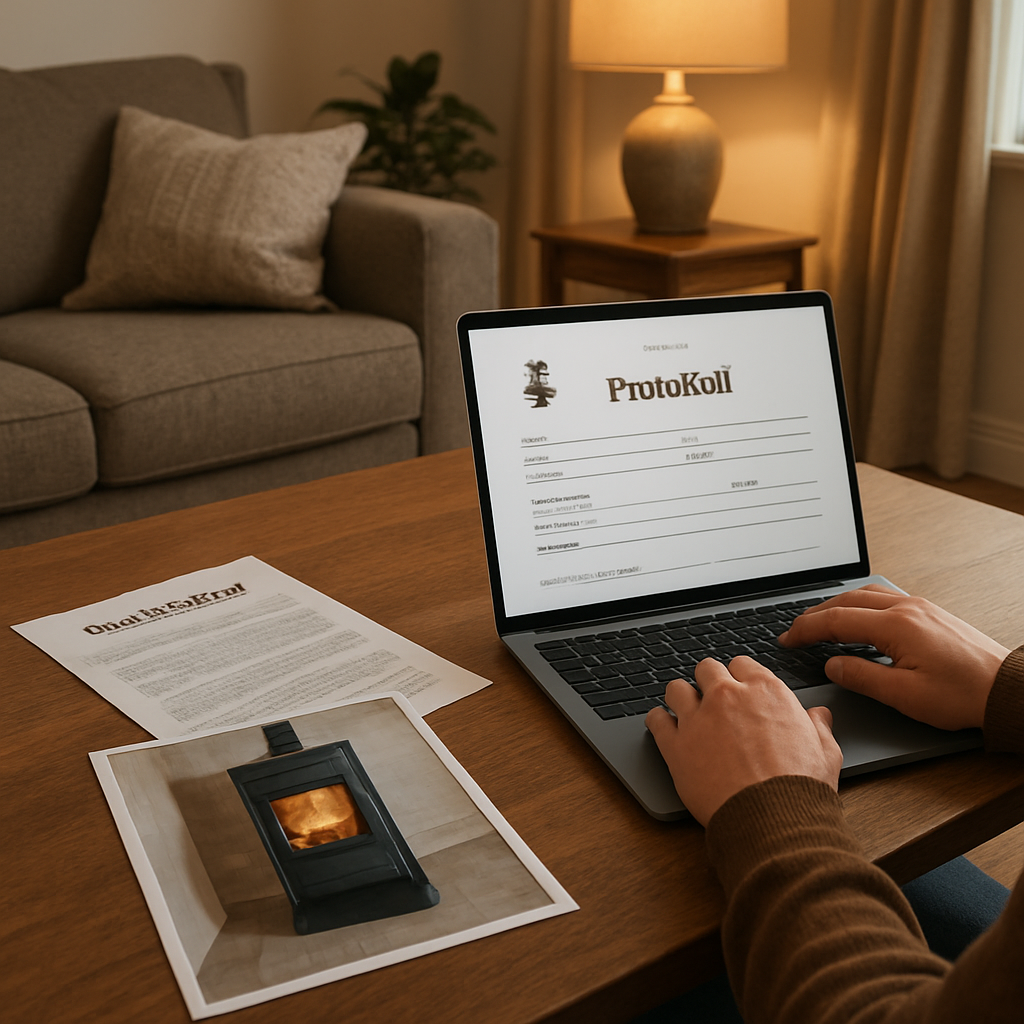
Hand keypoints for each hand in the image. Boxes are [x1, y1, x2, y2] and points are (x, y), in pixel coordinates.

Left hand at [645, 657, 842, 826]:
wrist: (774, 819)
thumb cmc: (800, 787)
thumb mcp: (825, 752)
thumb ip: (818, 726)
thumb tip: (818, 715)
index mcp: (765, 691)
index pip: (742, 664)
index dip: (739, 677)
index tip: (738, 688)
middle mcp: (728, 696)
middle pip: (707, 669)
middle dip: (709, 681)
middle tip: (712, 699)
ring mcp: (699, 718)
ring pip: (677, 688)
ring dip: (681, 697)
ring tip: (684, 710)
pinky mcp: (676, 744)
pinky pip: (656, 720)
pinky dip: (658, 721)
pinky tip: (663, 727)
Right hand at [779, 586, 1009, 730]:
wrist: (1009, 689)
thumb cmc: (964, 695)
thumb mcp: (905, 696)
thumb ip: (862, 678)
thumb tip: (833, 666)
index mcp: (897, 626)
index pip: (837, 620)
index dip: (806, 630)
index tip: (788, 639)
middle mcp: (907, 608)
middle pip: (847, 601)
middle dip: (815, 615)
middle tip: (795, 631)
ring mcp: (920, 607)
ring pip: (865, 594)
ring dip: (836, 605)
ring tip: (818, 620)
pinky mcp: (930, 613)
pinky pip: (884, 598)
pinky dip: (859, 604)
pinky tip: (856, 616)